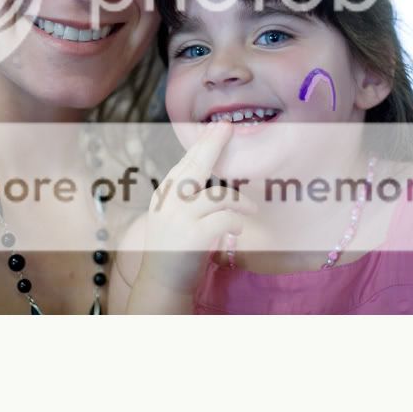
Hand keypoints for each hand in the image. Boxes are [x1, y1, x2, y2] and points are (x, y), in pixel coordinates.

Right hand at [137, 120, 254, 294]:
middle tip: (227, 127)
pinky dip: (235, 222)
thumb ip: (185, 195)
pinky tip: (237, 229)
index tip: (216, 128)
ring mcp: (179, 218)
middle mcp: (169, 203)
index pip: (185, 163)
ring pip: (218, 196)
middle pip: (195, 166)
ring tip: (250, 211)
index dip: (202, 144)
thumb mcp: (172, 216)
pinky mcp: (193, 236)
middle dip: (212, 144)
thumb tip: (207, 167)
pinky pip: (224, 219)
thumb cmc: (173, 248)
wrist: (161, 283)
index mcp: (164, 195)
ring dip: (240, 203)